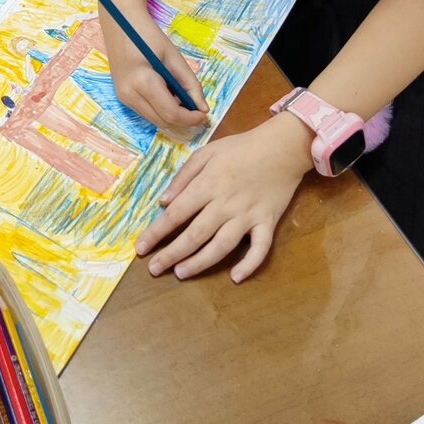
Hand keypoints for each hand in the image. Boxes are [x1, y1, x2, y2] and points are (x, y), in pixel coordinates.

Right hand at [99, 3, 208, 131]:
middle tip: (196, 106)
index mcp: (143, 81)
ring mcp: (123, 97)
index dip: (190, 118)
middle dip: (182, 119)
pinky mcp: (122, 96)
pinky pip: (146, 112)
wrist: (120, 22)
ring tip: (180, 95)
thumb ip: (190, 83)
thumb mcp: (174, 56)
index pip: (171, 113)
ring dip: (171, 114)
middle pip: (162, 121)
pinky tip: (167, 93)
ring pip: (154, 120)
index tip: (204, 115)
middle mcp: (129, 94)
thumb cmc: (148, 35)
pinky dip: (160, 109)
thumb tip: (203, 109)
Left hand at [135, 114, 313, 281]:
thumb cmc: (241, 147)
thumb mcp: (207, 151)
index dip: (156, 232)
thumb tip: (163, 201)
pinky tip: (235, 277)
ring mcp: (248, 215)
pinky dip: (249, 264)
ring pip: (221, 246)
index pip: (176, 214)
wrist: (282, 146)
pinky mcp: (268, 222)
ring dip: (200, 263)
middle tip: (154, 269)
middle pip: (195, 235)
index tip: (141, 247)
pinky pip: (260, 248)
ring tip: (181, 273)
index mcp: (207, 185)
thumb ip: (184, 176)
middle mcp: (225, 204)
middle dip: (172, 254)